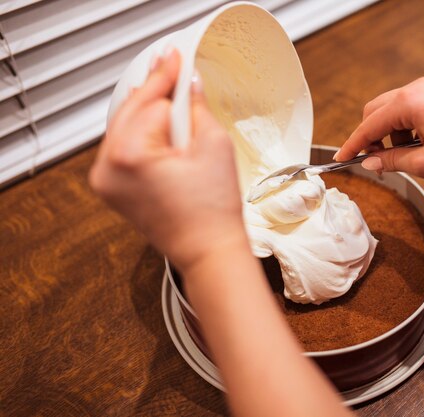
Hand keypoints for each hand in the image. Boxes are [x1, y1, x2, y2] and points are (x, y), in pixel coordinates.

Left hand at [89, 48, 246, 270]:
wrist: (208, 251)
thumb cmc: (212, 213)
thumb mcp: (214, 147)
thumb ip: (197, 109)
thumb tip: (189, 87)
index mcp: (129, 155)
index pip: (151, 102)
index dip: (167, 77)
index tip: (174, 57)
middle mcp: (107, 168)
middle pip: (130, 111)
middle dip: (152, 88)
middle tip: (168, 64)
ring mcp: (105, 181)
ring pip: (123, 127)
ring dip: (144, 108)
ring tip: (162, 87)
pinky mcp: (111, 189)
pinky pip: (120, 147)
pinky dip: (137, 131)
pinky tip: (151, 116)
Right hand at [335, 77, 423, 180]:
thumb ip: (390, 160)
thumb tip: (369, 162)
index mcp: (410, 103)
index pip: (368, 125)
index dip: (352, 145)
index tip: (341, 158)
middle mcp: (415, 89)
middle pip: (373, 112)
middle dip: (369, 138)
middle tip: (374, 162)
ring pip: (389, 111)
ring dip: (388, 135)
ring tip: (405, 157)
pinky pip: (405, 110)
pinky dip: (402, 129)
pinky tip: (417, 146)